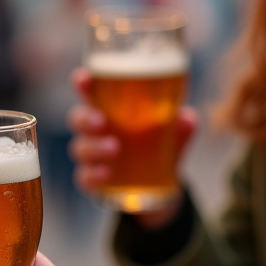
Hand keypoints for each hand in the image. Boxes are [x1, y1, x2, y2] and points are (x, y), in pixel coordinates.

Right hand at [66, 68, 197, 228]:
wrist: (155, 187)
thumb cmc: (155, 146)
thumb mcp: (172, 135)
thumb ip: (179, 126)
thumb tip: (187, 117)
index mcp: (109, 111)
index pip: (90, 93)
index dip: (83, 83)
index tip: (83, 77)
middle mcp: (95, 131)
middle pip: (78, 119)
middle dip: (86, 118)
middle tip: (101, 121)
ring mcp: (91, 157)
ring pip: (80, 148)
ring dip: (94, 147)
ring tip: (114, 148)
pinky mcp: (92, 180)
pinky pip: (84, 177)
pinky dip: (92, 175)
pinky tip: (105, 174)